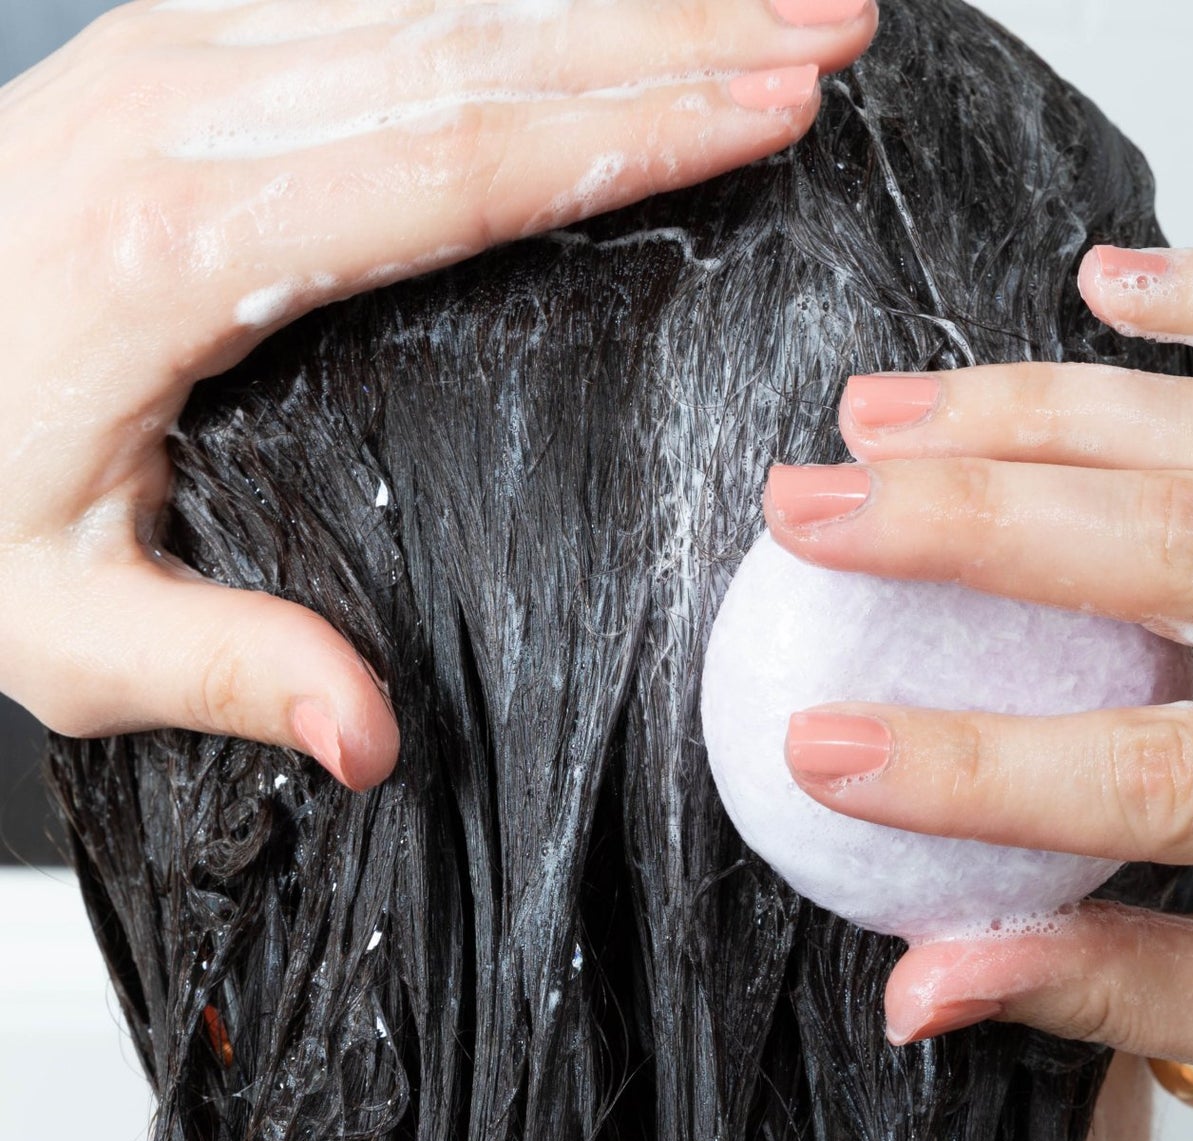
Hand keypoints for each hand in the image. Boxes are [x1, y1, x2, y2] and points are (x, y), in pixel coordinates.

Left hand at [0, 0, 874, 789]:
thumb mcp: (57, 629)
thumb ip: (221, 665)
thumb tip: (368, 733)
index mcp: (185, 247)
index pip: (467, 164)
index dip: (640, 129)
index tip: (778, 101)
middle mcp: (185, 113)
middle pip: (484, 50)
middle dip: (680, 28)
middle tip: (831, 24)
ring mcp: (174, 57)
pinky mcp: (172, 50)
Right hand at [760, 244, 1192, 1094]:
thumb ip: (1121, 995)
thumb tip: (928, 987)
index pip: (1162, 778)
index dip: (974, 769)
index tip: (822, 748)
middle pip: (1188, 550)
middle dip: (972, 526)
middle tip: (814, 517)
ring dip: (1039, 412)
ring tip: (882, 421)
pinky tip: (1112, 284)